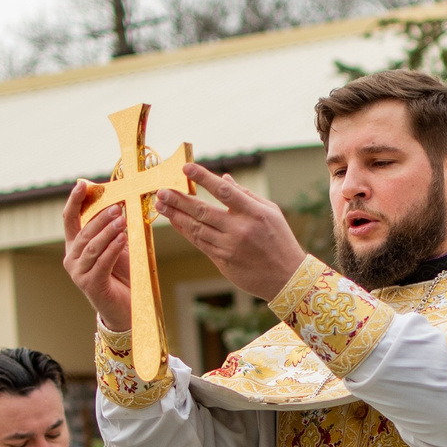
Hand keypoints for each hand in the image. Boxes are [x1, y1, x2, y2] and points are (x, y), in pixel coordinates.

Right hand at [61, 181, 133, 334]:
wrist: (126, 307)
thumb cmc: (122, 274)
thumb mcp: (116, 246)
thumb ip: (112, 228)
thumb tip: (119, 202)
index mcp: (75, 246)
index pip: (70, 219)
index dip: (74, 200)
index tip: (82, 184)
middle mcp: (72, 258)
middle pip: (84, 232)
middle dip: (100, 217)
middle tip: (117, 206)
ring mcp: (79, 273)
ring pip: (92, 247)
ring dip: (108, 232)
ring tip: (122, 220)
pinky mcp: (90, 285)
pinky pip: (102, 262)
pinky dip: (113, 249)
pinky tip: (123, 238)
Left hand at [155, 164, 307, 302]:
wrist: (286, 278)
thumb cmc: (280, 240)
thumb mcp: (271, 212)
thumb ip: (246, 194)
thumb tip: (224, 178)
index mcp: (254, 213)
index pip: (224, 191)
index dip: (204, 179)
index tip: (186, 169)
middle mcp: (240, 229)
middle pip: (203, 211)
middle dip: (179, 200)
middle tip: (161, 190)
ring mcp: (229, 247)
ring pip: (196, 228)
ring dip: (176, 215)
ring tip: (160, 204)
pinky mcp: (222, 260)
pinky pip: (199, 242)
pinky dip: (185, 231)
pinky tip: (175, 221)